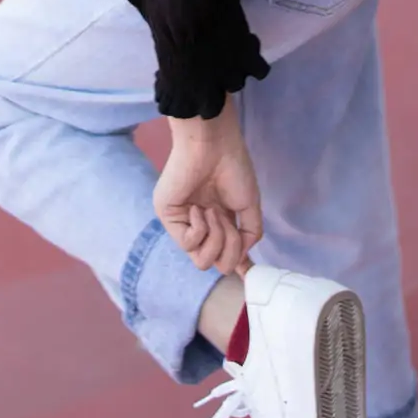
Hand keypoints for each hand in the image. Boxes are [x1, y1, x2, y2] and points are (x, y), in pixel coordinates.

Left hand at [154, 100, 262, 277]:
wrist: (214, 145)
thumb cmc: (233, 168)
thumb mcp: (249, 206)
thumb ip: (249, 235)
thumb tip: (242, 260)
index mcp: (219, 222)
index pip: (226, 254)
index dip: (237, 266)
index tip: (247, 272)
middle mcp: (201, 226)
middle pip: (215, 263)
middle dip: (229, 249)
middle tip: (228, 221)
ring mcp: (183, 223)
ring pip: (201, 261)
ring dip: (216, 238)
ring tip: (214, 212)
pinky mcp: (168, 218)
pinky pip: (188, 244)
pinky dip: (200, 229)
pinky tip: (199, 209)